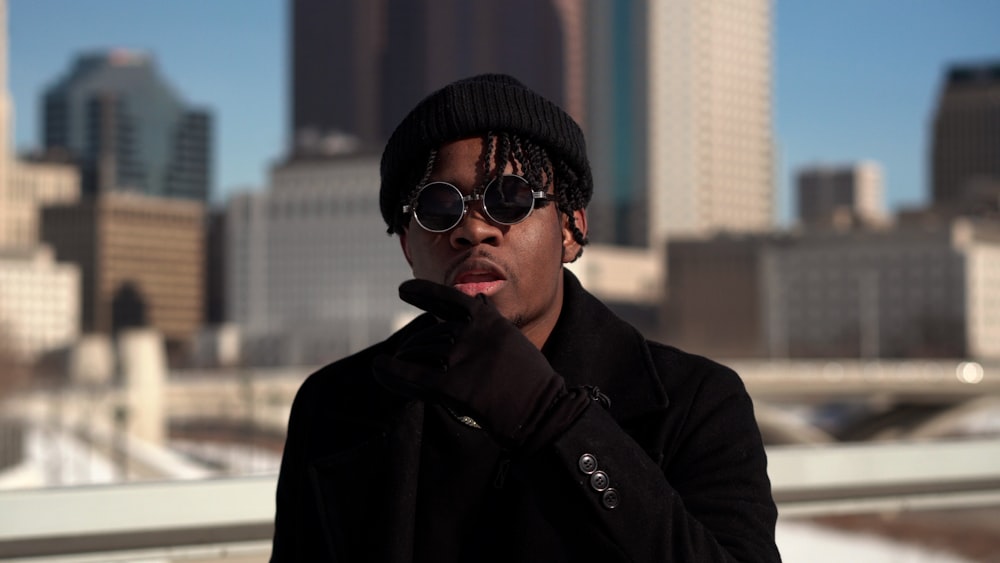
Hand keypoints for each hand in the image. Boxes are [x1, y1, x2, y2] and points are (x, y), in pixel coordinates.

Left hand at [373, 279, 586, 449]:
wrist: (544, 412)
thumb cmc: (532, 382)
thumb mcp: (514, 341)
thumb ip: (492, 323)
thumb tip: (479, 301)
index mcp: (490, 321)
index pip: (451, 299)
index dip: (424, 293)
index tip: (402, 289)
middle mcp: (474, 335)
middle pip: (432, 334)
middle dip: (415, 344)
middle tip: (404, 352)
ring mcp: (463, 359)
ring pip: (422, 354)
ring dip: (404, 359)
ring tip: (391, 365)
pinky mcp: (454, 386)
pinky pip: (414, 377)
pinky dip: (392, 373)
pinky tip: (379, 368)